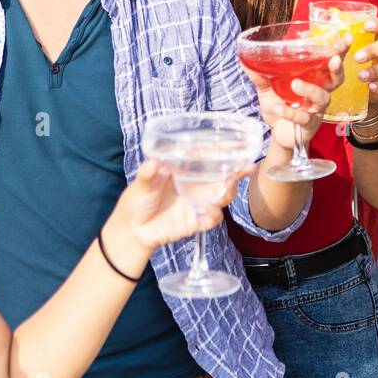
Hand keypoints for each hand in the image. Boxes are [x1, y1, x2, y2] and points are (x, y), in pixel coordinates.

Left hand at [110, 160, 246, 255]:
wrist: (132, 230)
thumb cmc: (136, 200)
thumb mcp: (141, 184)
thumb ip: (147, 174)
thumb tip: (151, 164)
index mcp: (186, 171)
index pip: (209, 159)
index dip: (224, 152)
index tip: (235, 146)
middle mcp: (197, 185)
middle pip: (223, 177)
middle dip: (237, 172)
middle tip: (245, 168)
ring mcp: (199, 203)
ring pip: (223, 196)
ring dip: (229, 192)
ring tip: (226, 188)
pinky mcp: (198, 221)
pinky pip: (213, 219)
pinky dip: (214, 215)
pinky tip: (209, 212)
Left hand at [243, 40, 347, 147]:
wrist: (276, 132)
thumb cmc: (279, 106)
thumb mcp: (267, 89)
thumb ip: (260, 75)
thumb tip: (245, 60)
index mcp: (314, 78)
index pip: (330, 61)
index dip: (340, 50)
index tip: (346, 38)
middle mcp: (320, 91)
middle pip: (337, 78)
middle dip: (338, 67)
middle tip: (334, 59)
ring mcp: (317, 109)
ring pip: (323, 97)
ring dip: (311, 89)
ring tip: (295, 84)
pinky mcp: (310, 125)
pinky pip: (304, 118)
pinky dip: (291, 112)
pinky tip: (279, 107)